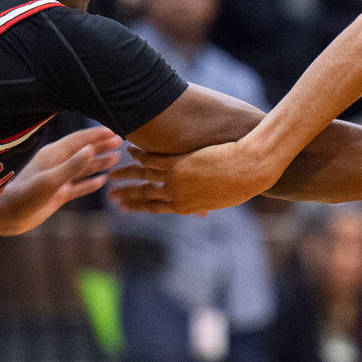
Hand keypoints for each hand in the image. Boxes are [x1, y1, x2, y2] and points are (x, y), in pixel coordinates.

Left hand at [0, 127, 121, 236]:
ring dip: (99, 162)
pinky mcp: (59, 193)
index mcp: (54, 154)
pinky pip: (79, 185)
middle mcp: (57, 163)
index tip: (114, 131)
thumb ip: (72, 165)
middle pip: (84, 151)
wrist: (9, 215)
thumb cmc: (26, 195)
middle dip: (101, 145)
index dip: (97, 135)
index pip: (79, 140)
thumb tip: (91, 149)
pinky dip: (91, 182)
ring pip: (83, 167)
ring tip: (117, 157)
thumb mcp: (51, 180)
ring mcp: (59, 179)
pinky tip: (103, 180)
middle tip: (121, 141)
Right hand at [111, 134, 284, 215]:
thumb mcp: (220, 200)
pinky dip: (141, 154)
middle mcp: (178, 196)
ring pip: (144, 176)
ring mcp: (177, 180)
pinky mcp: (179, 163)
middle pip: (145, 194)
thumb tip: (200, 212)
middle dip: (126, 194)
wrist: (252, 168)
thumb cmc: (243, 184)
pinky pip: (154, 159)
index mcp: (188, 206)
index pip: (156, 207)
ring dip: (127, 173)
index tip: (125, 207)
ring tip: (113, 172)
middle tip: (109, 194)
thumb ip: (203, 205)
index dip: (138, 206)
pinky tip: (131, 149)